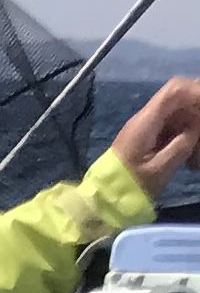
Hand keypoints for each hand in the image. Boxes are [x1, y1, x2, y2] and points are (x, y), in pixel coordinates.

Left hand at [110, 78, 199, 197]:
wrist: (103, 201)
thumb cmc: (129, 188)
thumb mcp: (159, 169)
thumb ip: (182, 144)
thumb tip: (195, 128)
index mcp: (146, 121)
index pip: (175, 90)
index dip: (196, 92)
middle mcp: (146, 119)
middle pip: (180, 102)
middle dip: (198, 116)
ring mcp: (146, 129)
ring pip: (179, 118)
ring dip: (193, 132)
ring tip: (196, 161)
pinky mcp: (148, 141)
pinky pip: (173, 132)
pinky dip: (185, 142)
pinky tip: (191, 162)